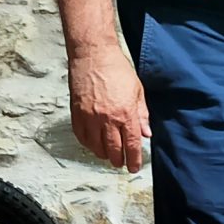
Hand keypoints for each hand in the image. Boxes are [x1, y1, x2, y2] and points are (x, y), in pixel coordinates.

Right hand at [69, 41, 150, 169]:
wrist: (93, 55)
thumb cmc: (117, 69)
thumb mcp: (137, 90)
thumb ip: (142, 114)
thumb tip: (146, 134)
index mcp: (126, 113)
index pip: (131, 145)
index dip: (134, 160)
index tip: (134, 167)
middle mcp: (107, 118)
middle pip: (113, 150)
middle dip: (119, 161)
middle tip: (122, 163)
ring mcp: (90, 117)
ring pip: (96, 147)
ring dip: (104, 154)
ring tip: (109, 155)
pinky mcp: (77, 114)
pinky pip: (82, 137)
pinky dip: (89, 145)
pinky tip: (94, 145)